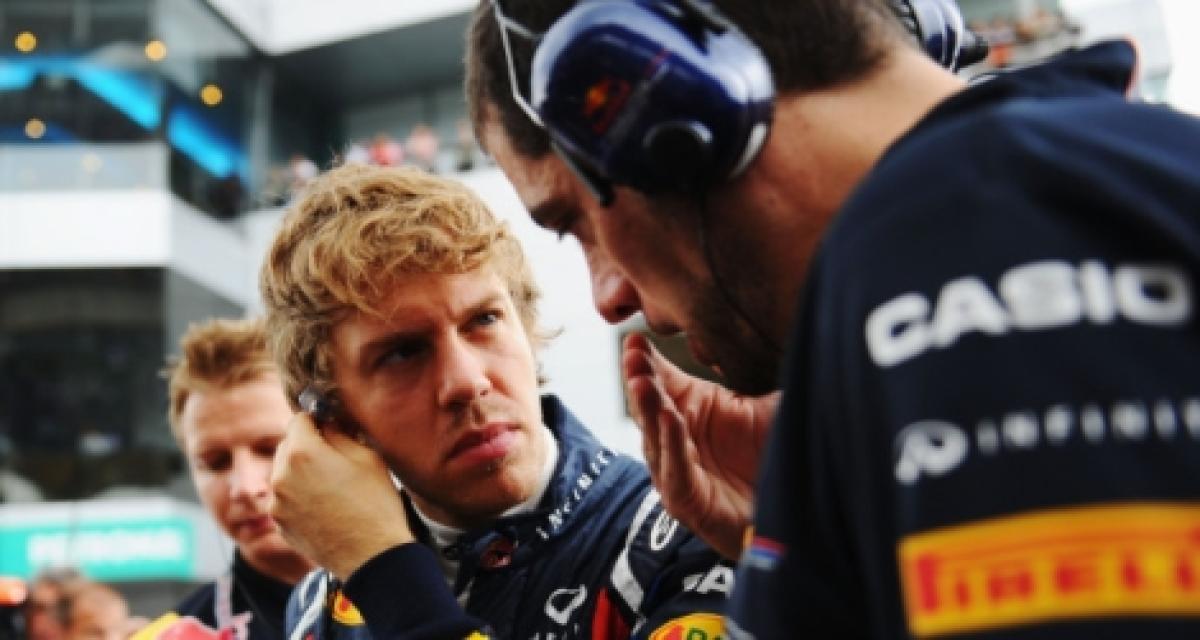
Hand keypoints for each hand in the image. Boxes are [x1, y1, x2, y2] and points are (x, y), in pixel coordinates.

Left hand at [269, 412, 413, 579]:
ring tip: (331, 488)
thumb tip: (327, 424)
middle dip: (306, 447)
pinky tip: (325, 508)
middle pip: (287, 446)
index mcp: (302, 453)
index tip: (330, 429)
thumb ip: (339, 433)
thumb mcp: (367, 457)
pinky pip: (285, 499)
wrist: (372, 557)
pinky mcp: (279, 524)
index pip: (299, 419)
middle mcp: (280, 476)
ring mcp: (276, 503)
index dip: (317, 421)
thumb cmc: (375, 504)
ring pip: (284, 474)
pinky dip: (299, 497)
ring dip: (300, 473)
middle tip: (335, 460)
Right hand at [623, 333, 778, 559]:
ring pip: (656, 437)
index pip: (662, 380)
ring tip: (642, 381)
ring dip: (648, 408)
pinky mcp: (687, 501)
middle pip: (651, 405)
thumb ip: (749, 365)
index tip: (636, 337)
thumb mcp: (767, 399)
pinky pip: (674, 470)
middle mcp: (678, 438)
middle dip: (640, 378)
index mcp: (692, 409)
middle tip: (633, 354)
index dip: (647, 360)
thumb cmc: (779, 452)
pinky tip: (670, 418)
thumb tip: (746, 322)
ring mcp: (678, 470)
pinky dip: (671, 444)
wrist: (800, 508)